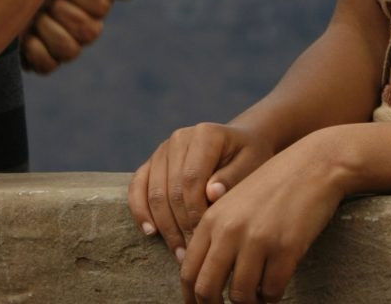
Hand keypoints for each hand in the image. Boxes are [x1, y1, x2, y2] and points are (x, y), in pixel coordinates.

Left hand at [22, 0, 136, 73]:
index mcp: (93, 1)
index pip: (101, 5)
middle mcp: (83, 26)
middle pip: (89, 31)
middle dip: (62, 11)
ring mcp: (63, 46)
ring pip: (71, 51)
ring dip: (48, 29)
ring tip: (34, 15)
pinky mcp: (41, 61)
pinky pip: (48, 66)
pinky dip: (34, 50)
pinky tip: (24, 34)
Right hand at [128, 122, 277, 258]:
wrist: (240, 143)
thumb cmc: (250, 157)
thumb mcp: (252, 164)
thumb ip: (233, 177)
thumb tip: (211, 194)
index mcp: (204, 135)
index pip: (191, 179)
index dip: (194, 212)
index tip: (204, 237)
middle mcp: (179, 138)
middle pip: (171, 188)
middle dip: (180, 225)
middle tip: (191, 254)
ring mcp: (163, 149)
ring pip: (154, 192)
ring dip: (164, 225)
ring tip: (178, 252)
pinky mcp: (152, 161)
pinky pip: (137, 186)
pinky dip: (140, 210)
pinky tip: (150, 232)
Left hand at [177, 135, 348, 303]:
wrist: (313, 165)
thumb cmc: (274, 187)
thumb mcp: (234, 204)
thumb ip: (217, 236)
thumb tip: (206, 280)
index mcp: (211, 220)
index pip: (188, 271)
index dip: (192, 298)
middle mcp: (229, 231)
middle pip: (207, 289)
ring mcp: (257, 240)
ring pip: (241, 296)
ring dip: (250, 303)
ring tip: (258, 298)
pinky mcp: (285, 249)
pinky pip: (271, 291)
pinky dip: (272, 296)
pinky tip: (275, 288)